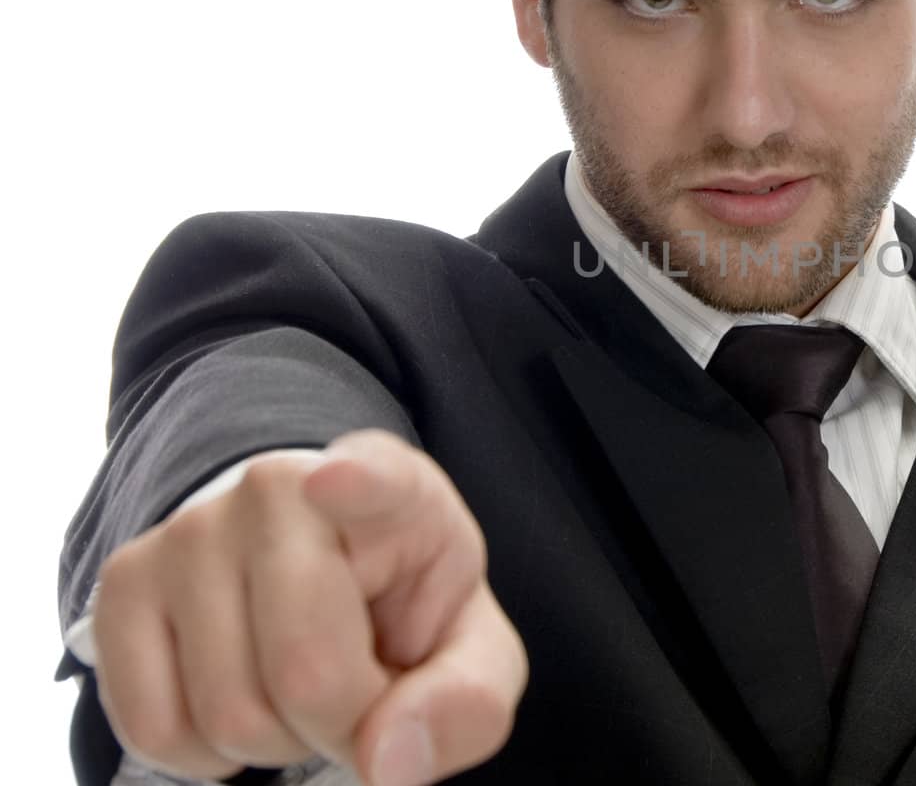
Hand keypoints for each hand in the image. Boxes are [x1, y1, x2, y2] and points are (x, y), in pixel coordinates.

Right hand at [91, 430, 527, 785]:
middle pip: (306, 672)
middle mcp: (282, 488)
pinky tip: (243, 700)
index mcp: (396, 489)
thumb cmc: (403, 612)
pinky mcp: (125, 580)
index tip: (336, 481)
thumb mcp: (470, 652)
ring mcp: (192, 529)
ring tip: (301, 688)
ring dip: (276, 744)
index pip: (377, 477)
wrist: (322, 575)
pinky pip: (154, 729)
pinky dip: (206, 756)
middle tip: (359, 694)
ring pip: (227, 715)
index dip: (358, 482)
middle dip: (342, 727)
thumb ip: (466, 702)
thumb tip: (391, 761)